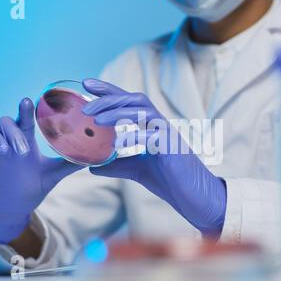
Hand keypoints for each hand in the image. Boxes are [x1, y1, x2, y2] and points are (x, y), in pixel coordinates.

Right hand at [0, 98, 81, 243]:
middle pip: (6, 123)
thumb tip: (96, 158)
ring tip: (5, 151)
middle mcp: (8, 142)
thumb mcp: (52, 176)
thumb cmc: (31, 189)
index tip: (28, 101)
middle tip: (23, 150)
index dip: (25, 110)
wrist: (11, 212)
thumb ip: (70, 164)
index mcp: (25, 142)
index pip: (26, 121)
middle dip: (13, 132)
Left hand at [82, 79, 226, 237]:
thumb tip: (92, 165)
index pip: (129, 102)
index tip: (87, 85)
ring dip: (118, 112)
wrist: (194, 195)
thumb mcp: (137, 170)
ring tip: (96, 119)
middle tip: (85, 103)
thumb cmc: (170, 180)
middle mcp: (160, 125)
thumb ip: (117, 164)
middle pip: (134, 100)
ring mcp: (168, 134)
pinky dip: (134, 137)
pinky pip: (153, 136)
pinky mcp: (173, 147)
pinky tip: (117, 145)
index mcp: (151, 126)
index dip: (109, 91)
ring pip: (143, 112)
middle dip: (109, 97)